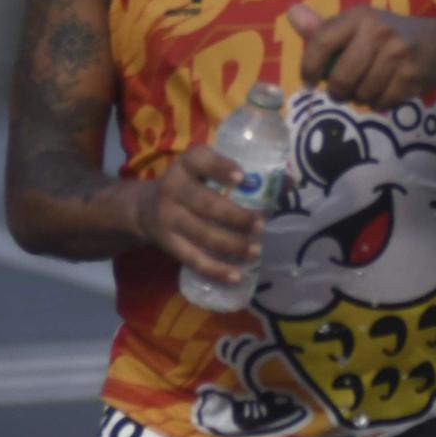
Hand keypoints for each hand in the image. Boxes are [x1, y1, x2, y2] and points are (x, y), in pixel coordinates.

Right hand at [137, 145, 265, 286]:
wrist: (145, 209)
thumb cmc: (192, 186)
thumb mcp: (207, 172)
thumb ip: (244, 176)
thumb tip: (290, 183)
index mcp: (187, 164)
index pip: (201, 160)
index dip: (221, 168)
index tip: (244, 178)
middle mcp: (173, 188)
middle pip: (205, 203)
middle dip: (235, 216)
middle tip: (260, 225)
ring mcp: (168, 218)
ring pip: (201, 234)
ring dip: (231, 244)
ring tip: (256, 251)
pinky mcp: (168, 244)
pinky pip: (193, 259)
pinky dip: (215, 270)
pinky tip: (236, 276)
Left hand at [288, 2, 435, 110]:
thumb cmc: (387, 35)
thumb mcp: (357, 25)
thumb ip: (322, 27)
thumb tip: (291, 13)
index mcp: (359, 16)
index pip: (321, 42)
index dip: (309, 67)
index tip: (309, 81)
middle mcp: (378, 31)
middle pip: (341, 78)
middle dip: (337, 91)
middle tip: (341, 91)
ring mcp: (398, 55)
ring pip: (361, 94)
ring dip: (359, 98)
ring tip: (368, 86)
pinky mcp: (411, 78)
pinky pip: (380, 104)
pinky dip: (378, 104)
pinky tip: (385, 90)